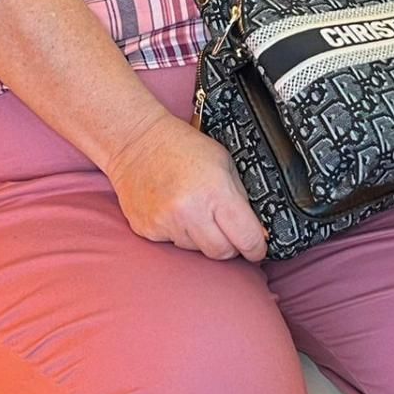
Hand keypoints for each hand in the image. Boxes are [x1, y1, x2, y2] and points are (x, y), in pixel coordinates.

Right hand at [103, 115, 267, 261]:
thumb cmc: (180, 146)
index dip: (256, 247)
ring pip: (196, 250)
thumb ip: (242, 198)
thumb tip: (256, 231)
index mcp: (214, 191)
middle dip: (230, 245)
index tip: (257, 248)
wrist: (136, 141)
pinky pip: (172, 245)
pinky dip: (178, 233)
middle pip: (222, 252)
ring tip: (193, 208)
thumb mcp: (224, 162)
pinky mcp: (147, 229)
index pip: (246, 237)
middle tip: (227, 229)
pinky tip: (174, 210)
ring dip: (201, 237)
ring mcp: (165, 222)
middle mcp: (189, 210)